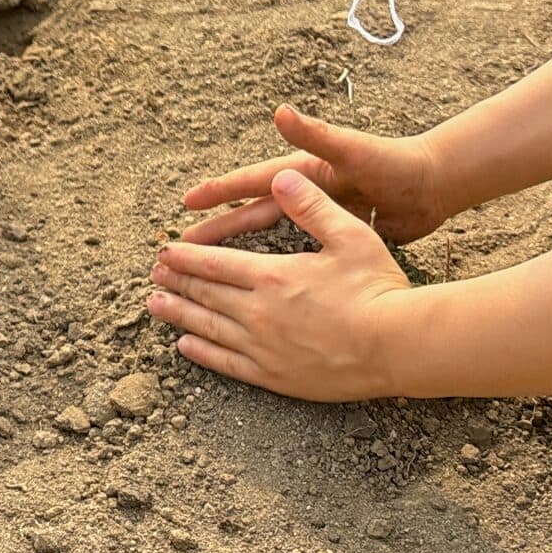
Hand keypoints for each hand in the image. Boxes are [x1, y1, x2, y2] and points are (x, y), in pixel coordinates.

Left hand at [149, 171, 413, 400]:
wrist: (398, 346)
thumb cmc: (378, 289)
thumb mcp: (350, 236)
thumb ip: (312, 206)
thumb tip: (282, 176)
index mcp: (273, 276)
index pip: (215, 264)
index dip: (185, 257)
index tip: (163, 252)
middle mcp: (259, 313)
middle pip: (206, 294)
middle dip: (176, 282)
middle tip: (153, 275)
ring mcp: (264, 348)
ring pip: (208, 328)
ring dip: (179, 314)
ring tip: (155, 306)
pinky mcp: (275, 376)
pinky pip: (227, 364)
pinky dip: (202, 353)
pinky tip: (186, 345)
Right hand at [180, 105, 450, 248]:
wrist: (434, 185)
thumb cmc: (396, 163)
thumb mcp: (353, 149)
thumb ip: (316, 134)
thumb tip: (280, 112)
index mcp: (303, 172)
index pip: (252, 182)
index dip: (219, 192)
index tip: (188, 202)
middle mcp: (305, 193)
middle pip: (252, 213)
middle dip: (217, 229)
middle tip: (183, 245)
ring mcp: (319, 215)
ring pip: (269, 234)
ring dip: (240, 249)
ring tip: (210, 265)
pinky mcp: (335, 235)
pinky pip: (296, 252)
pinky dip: (276, 264)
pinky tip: (262, 281)